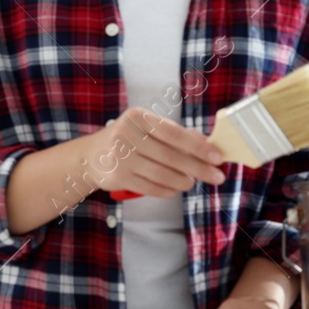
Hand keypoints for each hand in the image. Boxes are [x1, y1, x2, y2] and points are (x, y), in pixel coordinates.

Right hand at [83, 107, 225, 198]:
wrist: (91, 156)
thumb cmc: (127, 140)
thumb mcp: (148, 129)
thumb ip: (176, 134)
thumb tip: (207, 143)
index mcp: (138, 117)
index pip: (174, 133)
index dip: (199, 147)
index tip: (217, 158)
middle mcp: (126, 135)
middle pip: (171, 156)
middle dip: (199, 168)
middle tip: (217, 177)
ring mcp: (121, 157)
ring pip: (162, 174)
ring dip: (183, 181)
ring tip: (191, 182)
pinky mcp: (118, 177)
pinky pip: (151, 187)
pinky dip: (167, 190)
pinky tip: (174, 188)